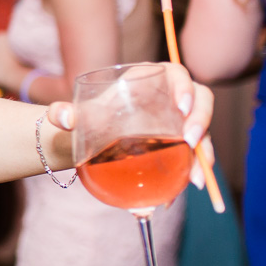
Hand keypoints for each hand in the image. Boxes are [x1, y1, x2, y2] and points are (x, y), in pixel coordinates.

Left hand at [38, 62, 214, 178]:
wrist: (94, 138)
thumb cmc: (90, 118)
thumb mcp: (78, 115)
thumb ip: (63, 113)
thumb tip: (62, 117)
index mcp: (149, 79)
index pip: (176, 74)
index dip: (185, 87)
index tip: (182, 107)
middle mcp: (171, 97)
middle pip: (201, 101)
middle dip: (201, 121)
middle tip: (190, 142)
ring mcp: (180, 121)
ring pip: (203, 133)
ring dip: (203, 156)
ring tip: (195, 179)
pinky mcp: (183, 143)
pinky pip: (194, 156)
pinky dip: (192, 173)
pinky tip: (182, 192)